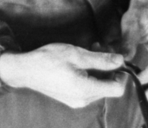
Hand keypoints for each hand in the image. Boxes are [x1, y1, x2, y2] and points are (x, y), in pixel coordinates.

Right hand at [0, 43, 126, 108]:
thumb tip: (122, 61)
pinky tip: (82, 59)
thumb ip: (101, 59)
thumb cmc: (48, 60)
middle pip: (108, 86)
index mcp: (86, 90)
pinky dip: (90, 73)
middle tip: (102, 48)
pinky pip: (88, 87)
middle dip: (109, 67)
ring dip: (99, 68)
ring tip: (91, 49)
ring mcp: (77, 100)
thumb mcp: (77, 54)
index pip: (117, 89)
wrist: (25, 70)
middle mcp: (83, 99)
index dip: (122, 74)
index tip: (117, 59)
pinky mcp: (71, 97)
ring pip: (98, 85)